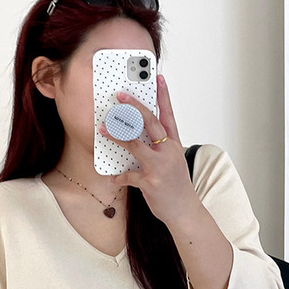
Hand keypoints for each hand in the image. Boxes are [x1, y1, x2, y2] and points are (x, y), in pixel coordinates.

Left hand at [99, 74, 201, 227]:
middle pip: (150, 122)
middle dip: (134, 107)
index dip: (163, 96)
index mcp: (174, 145)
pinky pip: (129, 175)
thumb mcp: (173, 163)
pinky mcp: (150, 181)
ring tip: (103, 129)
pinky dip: (119, 177)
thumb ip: (159, 149)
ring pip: (134, 144)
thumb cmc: (177, 186)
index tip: (158, 78)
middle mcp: (168, 151)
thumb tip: (138, 137)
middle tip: (120, 97)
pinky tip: (112, 178)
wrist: (185, 210)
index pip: (168, 115)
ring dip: (116, 135)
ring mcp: (159, 166)